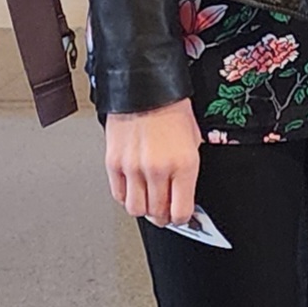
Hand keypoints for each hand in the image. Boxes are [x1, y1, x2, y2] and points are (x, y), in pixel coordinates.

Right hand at [105, 97, 203, 226]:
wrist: (145, 87)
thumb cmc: (171, 109)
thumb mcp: (194, 140)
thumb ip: (188, 172)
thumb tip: (184, 194)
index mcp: (183, 164)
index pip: (181, 212)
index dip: (183, 219)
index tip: (181, 216)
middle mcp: (158, 169)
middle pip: (157, 214)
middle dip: (163, 217)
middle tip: (165, 211)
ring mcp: (133, 168)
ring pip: (136, 209)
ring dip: (143, 210)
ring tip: (148, 201)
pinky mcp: (113, 163)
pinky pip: (117, 194)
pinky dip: (126, 197)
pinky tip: (134, 189)